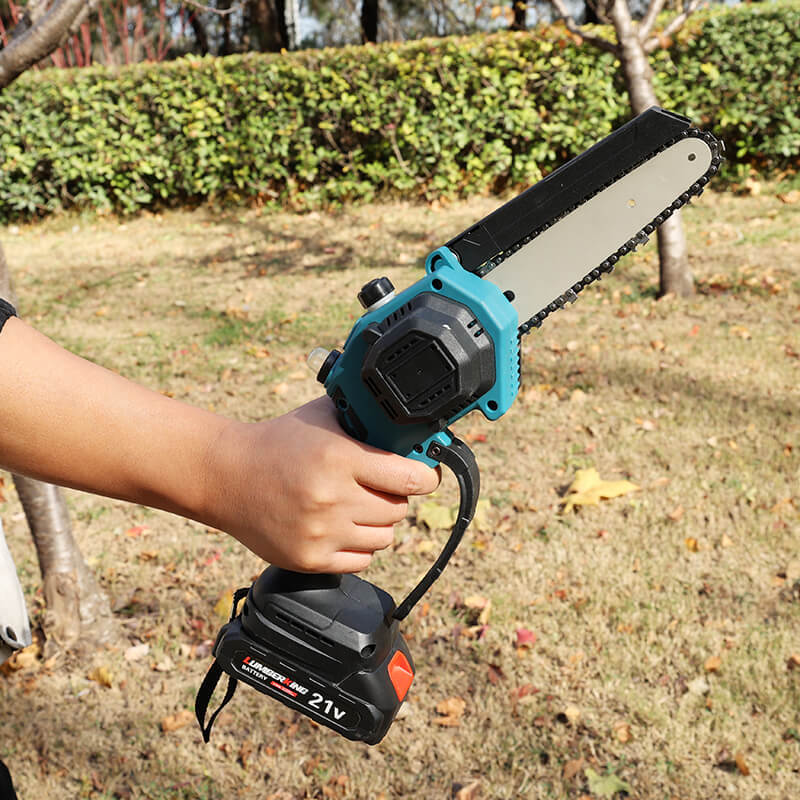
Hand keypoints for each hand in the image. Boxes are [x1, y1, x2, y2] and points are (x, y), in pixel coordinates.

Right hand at [201, 396, 439, 572]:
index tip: (425, 475)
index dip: (425, 477)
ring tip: (358, 505)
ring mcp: (321, 533)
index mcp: (339, 458)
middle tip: (378, 485)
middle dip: (395, 495)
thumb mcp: (322, 416)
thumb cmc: (277, 442)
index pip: (411, 478)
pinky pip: (361, 560)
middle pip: (399, 509)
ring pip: (384, 537)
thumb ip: (363, 417)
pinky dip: (359, 545)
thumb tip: (409, 425)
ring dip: (378, 522)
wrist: (226, 476)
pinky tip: (342, 526)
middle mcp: (332, 498)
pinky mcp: (310, 559)